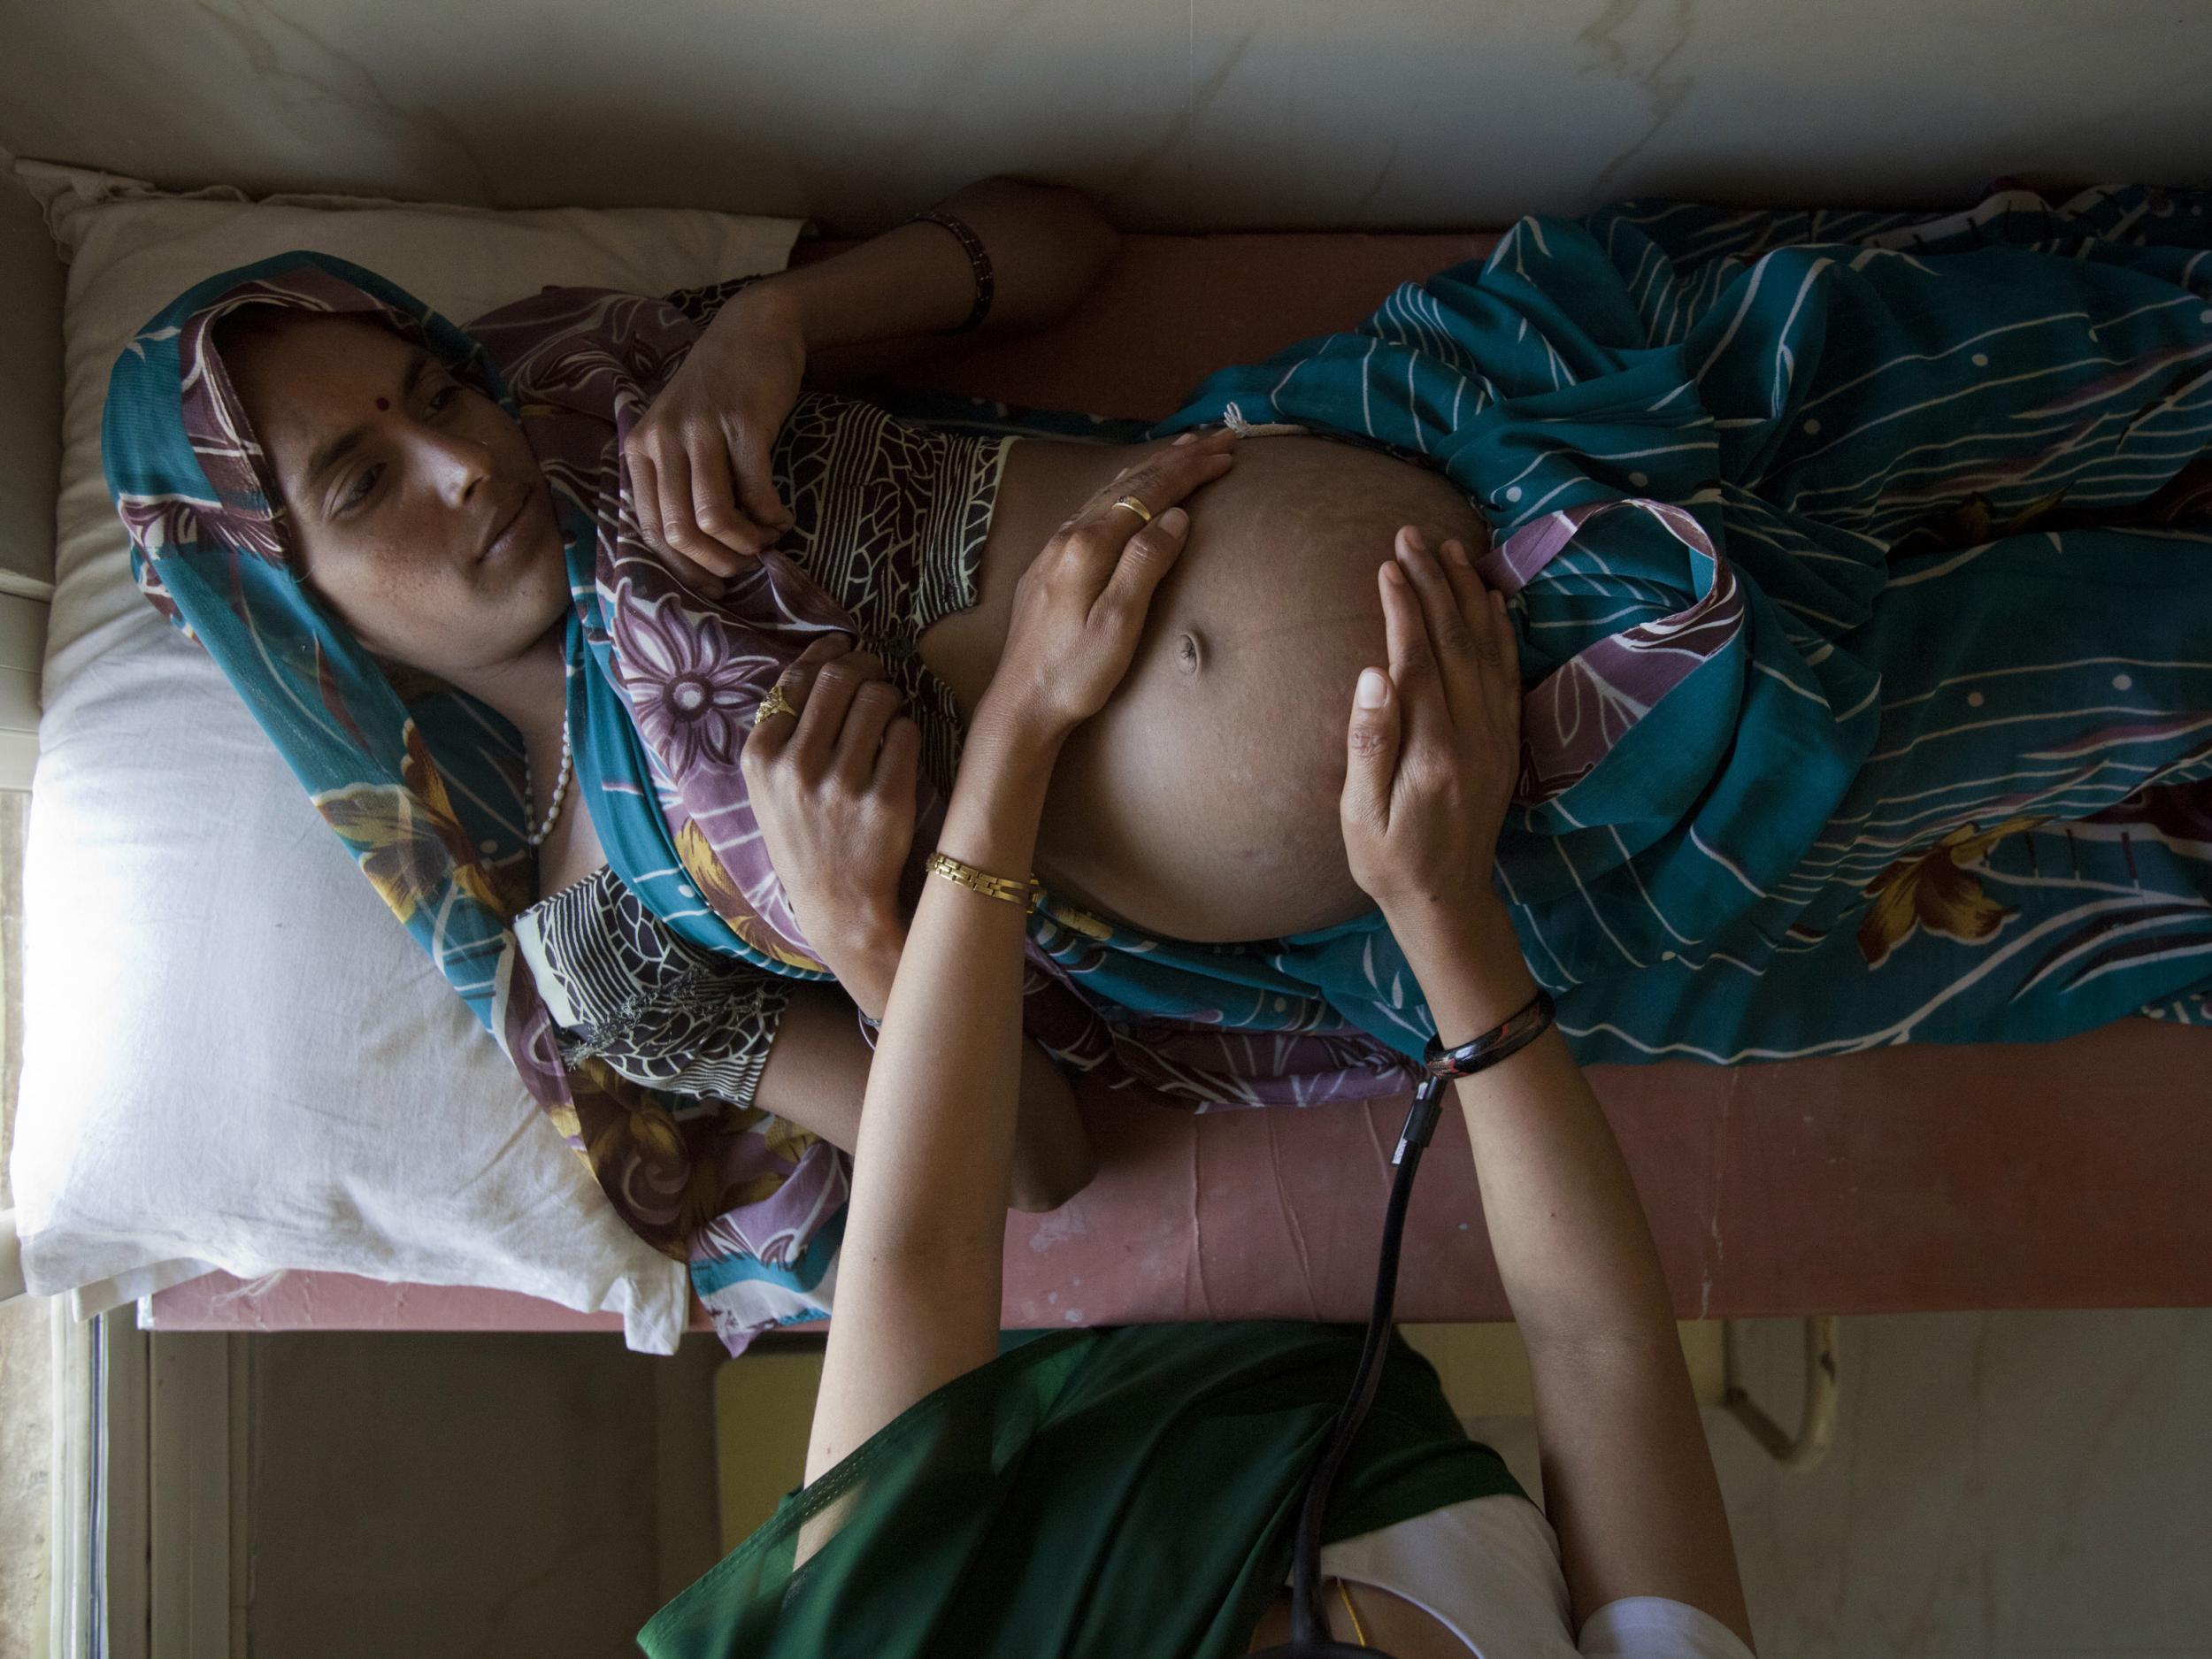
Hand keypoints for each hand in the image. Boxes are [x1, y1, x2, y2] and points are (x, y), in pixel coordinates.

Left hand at [624, 286, 804, 593]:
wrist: (754, 329)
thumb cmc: (718, 390)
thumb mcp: (678, 430)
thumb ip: (674, 478)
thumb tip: (693, 547)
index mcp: (641, 448)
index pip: (648, 528)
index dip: (682, 568)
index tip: (712, 585)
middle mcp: (663, 440)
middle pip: (679, 530)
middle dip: (715, 563)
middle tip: (743, 568)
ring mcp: (702, 431)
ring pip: (713, 518)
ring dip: (746, 544)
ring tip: (767, 542)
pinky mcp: (743, 424)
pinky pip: (755, 492)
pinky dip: (772, 517)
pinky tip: (784, 519)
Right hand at [742, 636, 919, 1016]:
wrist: (838, 905)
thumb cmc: (805, 837)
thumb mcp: (770, 787)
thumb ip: (783, 729)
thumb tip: (822, 658)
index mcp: (761, 758)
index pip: (796, 679)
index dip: (826, 654)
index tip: (844, 649)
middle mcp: (797, 767)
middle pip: (840, 678)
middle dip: (865, 666)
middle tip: (877, 672)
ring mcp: (842, 784)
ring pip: (878, 698)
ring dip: (890, 695)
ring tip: (890, 710)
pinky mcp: (886, 800)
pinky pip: (906, 733)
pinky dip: (906, 731)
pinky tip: (900, 746)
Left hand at [972, 429, 1236, 755]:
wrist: (1020, 704)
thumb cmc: (1075, 674)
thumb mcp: (1119, 625)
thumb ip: (1144, 565)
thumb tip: (1175, 516)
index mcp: (1088, 547)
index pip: (1148, 494)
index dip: (1189, 472)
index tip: (1226, 454)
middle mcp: (1067, 537)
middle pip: (1129, 484)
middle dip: (1176, 459)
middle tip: (1217, 438)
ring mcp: (1054, 549)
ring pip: (1108, 493)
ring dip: (1149, 469)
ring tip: (1181, 449)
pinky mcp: (1049, 565)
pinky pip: (1093, 508)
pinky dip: (1123, 489)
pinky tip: (1128, 489)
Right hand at [1341, 527, 1524, 958]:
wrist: (1448, 900)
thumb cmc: (1389, 861)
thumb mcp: (1360, 814)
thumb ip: (1368, 744)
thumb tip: (1373, 676)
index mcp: (1433, 750)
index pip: (1418, 659)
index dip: (1403, 608)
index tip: (1386, 565)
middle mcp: (1473, 735)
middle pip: (1455, 641)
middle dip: (1433, 582)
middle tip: (1411, 535)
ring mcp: (1496, 736)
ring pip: (1486, 648)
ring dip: (1467, 593)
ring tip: (1449, 548)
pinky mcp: (1505, 741)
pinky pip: (1506, 672)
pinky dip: (1499, 630)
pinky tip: (1491, 600)